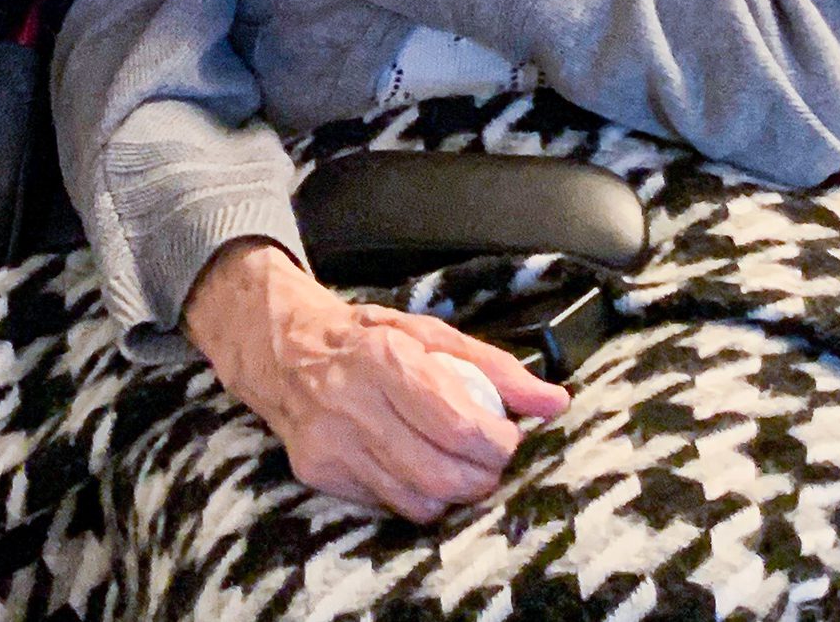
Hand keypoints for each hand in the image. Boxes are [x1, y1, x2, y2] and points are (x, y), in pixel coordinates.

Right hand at [182, 240, 568, 521]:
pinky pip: (386, 504)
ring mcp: (331, 442)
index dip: (496, 443)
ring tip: (461, 468)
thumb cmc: (367, 338)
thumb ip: (496, 368)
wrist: (285, 349)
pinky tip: (418, 469)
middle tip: (491, 461)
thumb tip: (554, 401)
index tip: (508, 436)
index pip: (457, 424)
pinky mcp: (318, 471)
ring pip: (416, 500)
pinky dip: (415, 497)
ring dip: (453, 494)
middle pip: (440, 474)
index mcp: (384, 357)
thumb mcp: (431, 334)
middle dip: (482, 477)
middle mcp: (352, 402)